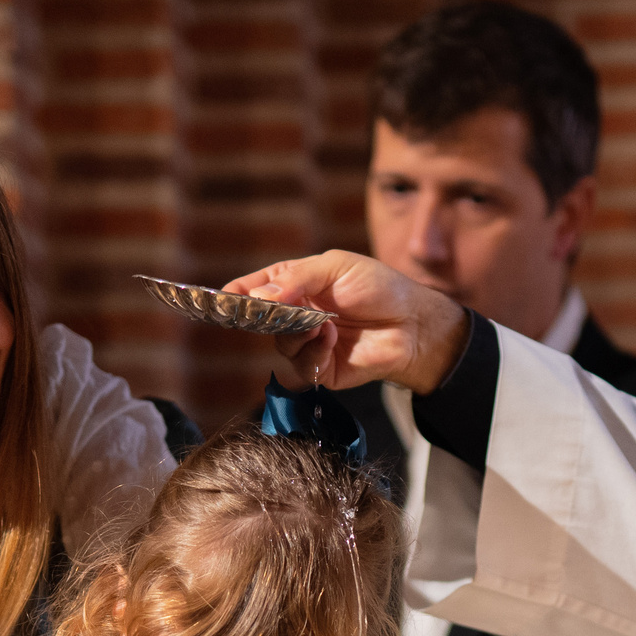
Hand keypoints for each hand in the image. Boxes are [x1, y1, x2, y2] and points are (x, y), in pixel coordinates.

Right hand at [225, 252, 468, 393]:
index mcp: (294, 284)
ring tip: (321, 322)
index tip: (222, 299)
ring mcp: (306, 342)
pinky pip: (301, 365)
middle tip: (275, 309)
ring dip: (297, 332)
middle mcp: (295, 314)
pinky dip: (313, 351)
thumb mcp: (336, 267)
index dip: (235, 294)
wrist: (413, 324)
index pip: (254, 288)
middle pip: (260, 319)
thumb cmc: (379, 287)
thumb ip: (297, 280)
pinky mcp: (320, 368)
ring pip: (279, 343)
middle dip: (266, 315)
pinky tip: (332, 338)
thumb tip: (259, 295)